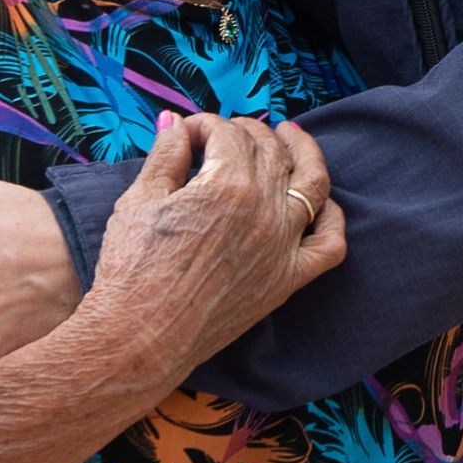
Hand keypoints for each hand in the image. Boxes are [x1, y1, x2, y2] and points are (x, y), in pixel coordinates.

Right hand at [89, 113, 344, 370]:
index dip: (204, 126)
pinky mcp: (287, 281)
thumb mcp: (139, 202)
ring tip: (290, 135)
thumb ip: (166, 155)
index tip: (187, 133)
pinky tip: (321, 203)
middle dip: (245, 133)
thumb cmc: (130, 270)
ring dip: (304, 153)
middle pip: (269, 152)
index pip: (227, 134)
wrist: (137, 340)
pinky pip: (329, 245)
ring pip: (312, 185)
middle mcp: (265, 212)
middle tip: (225, 134)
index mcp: (227, 186)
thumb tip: (175, 122)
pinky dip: (332, 218)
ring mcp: (282, 247)